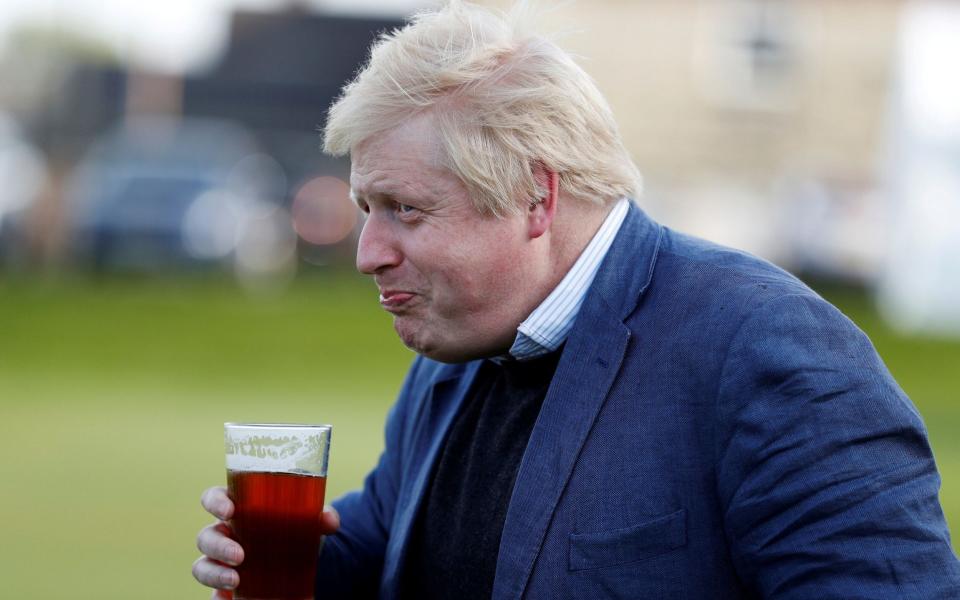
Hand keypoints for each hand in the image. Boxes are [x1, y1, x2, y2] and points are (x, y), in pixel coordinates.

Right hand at [192, 486, 340, 597]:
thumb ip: (319, 518)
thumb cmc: (294, 531)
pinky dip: (217, 598)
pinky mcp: (225, 587)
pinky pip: (213, 594)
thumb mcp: (308, 523)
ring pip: (202, 566)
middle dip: (219, 546)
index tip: (230, 510)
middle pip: (206, 536)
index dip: (215, 501)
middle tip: (240, 556)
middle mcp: (224, 534)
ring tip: (235, 581)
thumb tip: (328, 520)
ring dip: (215, 574)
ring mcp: (221, 562)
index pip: (214, 498)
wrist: (300, 562)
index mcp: (238, 509)